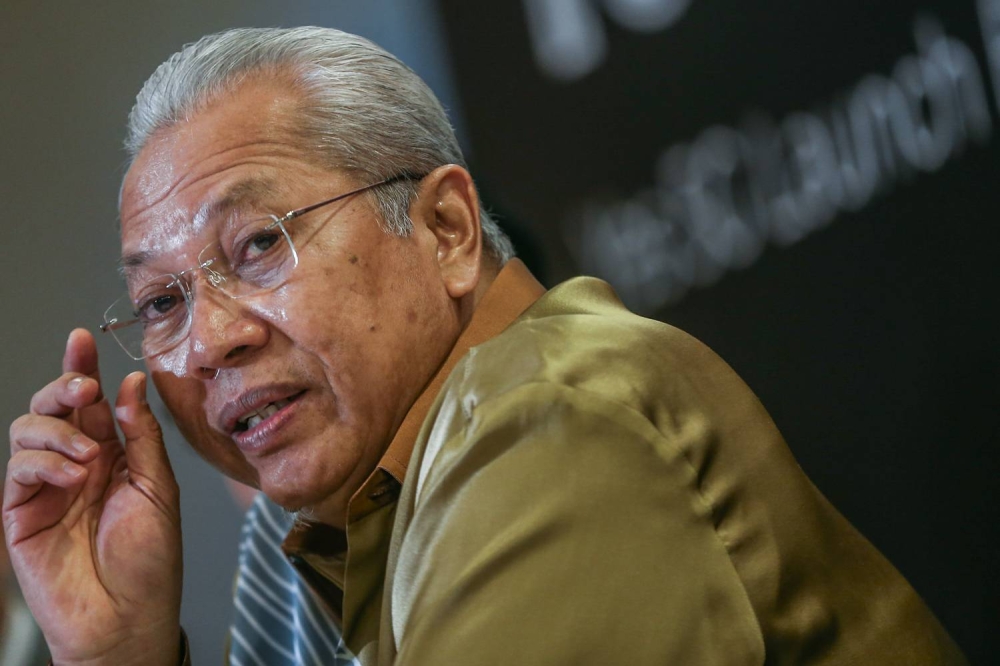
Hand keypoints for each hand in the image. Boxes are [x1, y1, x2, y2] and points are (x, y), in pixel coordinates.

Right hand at [3, 329, 181, 665]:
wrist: (127, 616)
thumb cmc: (150, 561)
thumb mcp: (158, 490)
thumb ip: (142, 437)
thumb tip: (132, 385)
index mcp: (114, 455)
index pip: (95, 403)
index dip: (85, 369)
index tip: (83, 338)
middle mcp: (78, 463)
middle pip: (55, 406)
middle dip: (65, 384)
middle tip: (85, 387)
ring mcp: (47, 486)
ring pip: (30, 429)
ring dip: (59, 429)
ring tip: (88, 456)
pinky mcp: (21, 511)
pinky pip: (19, 468)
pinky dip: (44, 461)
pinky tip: (72, 475)